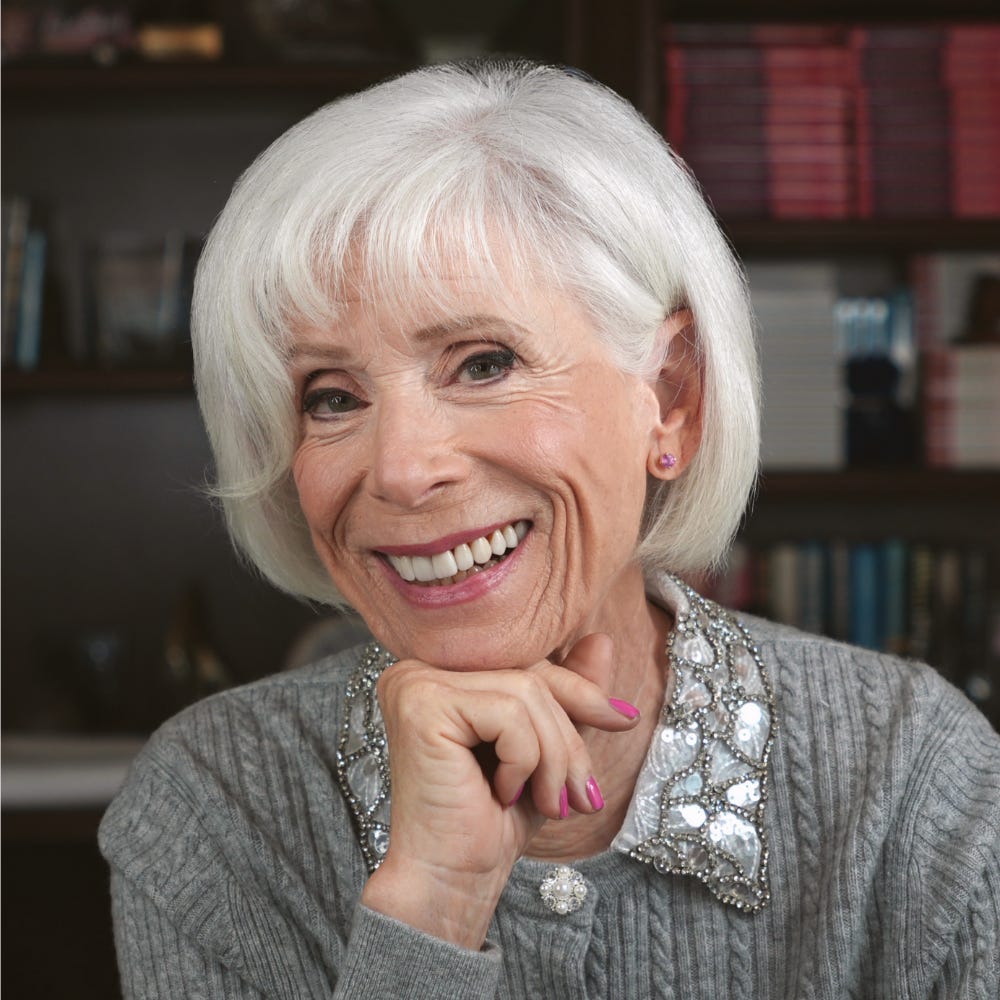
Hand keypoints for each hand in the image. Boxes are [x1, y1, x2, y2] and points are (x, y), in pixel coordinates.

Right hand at [359, 634, 640, 947]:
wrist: (451, 882)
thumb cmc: (491, 820)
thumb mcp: (544, 749)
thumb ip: (568, 693)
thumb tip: (602, 639)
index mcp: (442, 671)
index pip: (527, 662)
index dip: (579, 693)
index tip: (623, 719)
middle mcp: (419, 667)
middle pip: (529, 674)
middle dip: (568, 736)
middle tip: (581, 794)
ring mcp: (415, 681)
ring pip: (525, 692)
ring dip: (553, 756)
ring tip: (550, 802)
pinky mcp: (421, 702)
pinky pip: (507, 712)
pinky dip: (525, 760)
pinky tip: (504, 794)